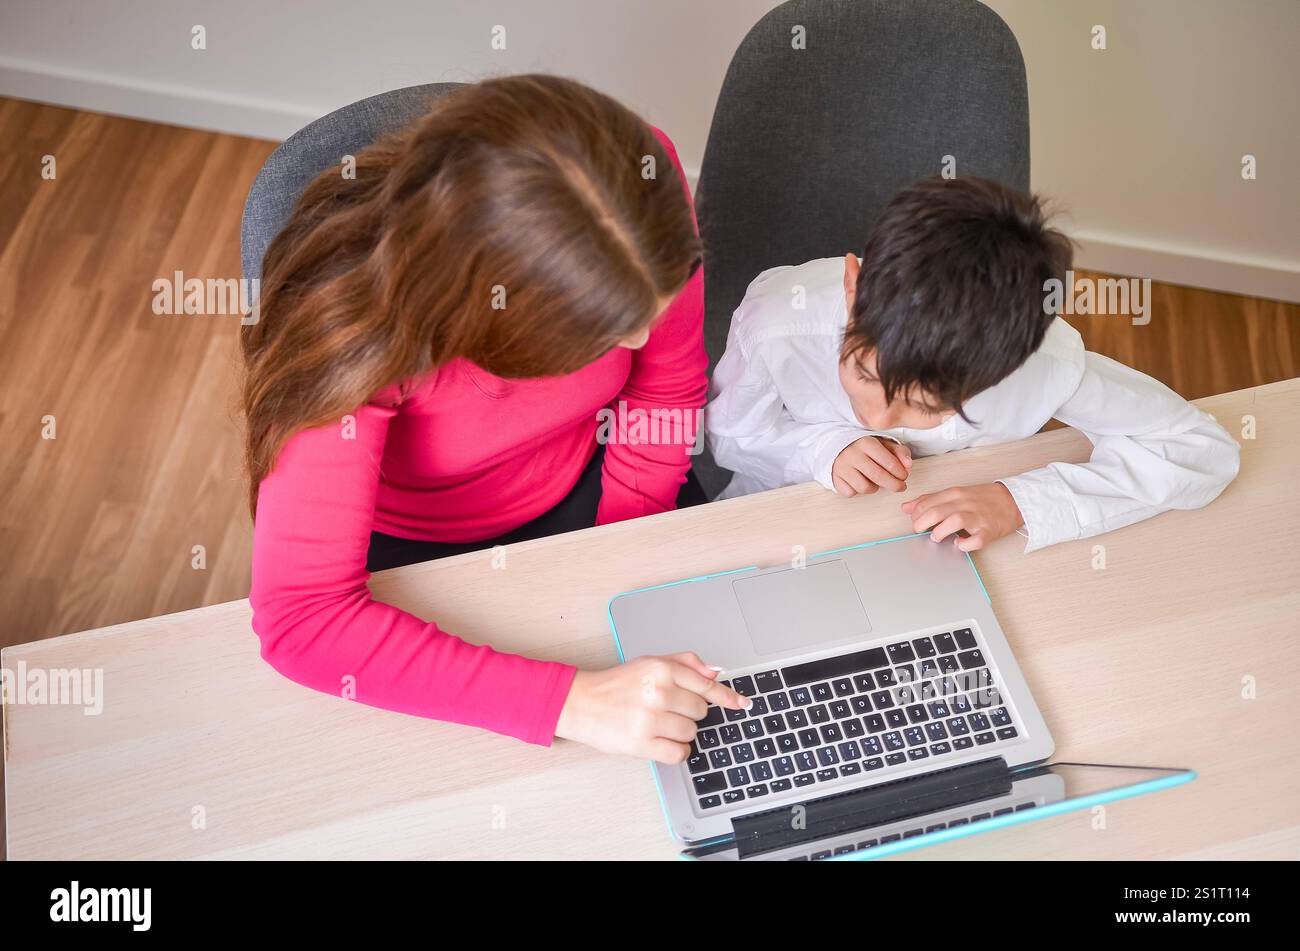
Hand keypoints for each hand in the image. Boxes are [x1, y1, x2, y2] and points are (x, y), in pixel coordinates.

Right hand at [555, 652, 749, 763]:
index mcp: (661, 669)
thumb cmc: (616, 684)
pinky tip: (662, 740)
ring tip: (660, 723)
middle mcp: (657, 692)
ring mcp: (650, 720)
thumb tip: (715, 671)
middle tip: (668, 708)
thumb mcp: (650, 662)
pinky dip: (676, 750)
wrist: (582, 703)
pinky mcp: (642, 744)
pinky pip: (679, 753)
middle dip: (689, 711)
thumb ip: (684, 663)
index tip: (742, 704)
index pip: (706, 685)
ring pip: (692, 733)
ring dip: (681, 731)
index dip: (728, 697)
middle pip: (701, 711)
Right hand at [831, 436, 911, 495]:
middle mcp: (852, 454)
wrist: (839, 447)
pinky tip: (860, 482)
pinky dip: (858, 490)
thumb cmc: (866, 448)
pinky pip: (851, 492)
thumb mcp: (884, 444)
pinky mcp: (835, 478)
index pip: (889, 462)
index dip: (900, 473)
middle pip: (878, 477)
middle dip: (894, 485)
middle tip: (900, 487)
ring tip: (876, 482)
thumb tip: (908, 465)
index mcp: (866, 443)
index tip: (904, 476)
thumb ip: (900, 452)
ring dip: (874, 488)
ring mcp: (841, 467)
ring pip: (864, 487)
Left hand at [901, 482, 1023, 550]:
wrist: (1014, 500)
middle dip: (922, 522)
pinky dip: (965, 544)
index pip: (929, 501)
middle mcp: (966, 504)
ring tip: (936, 537)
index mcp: (956, 494)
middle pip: (938, 511)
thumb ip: (930, 500)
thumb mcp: (955, 494)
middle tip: (919, 530)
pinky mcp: (989, 531)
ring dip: (941, 531)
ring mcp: (979, 517)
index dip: (916, 512)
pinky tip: (958, 544)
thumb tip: (906, 507)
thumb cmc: (982, 499)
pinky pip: (976, 539)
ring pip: (955, 521)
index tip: (913, 520)